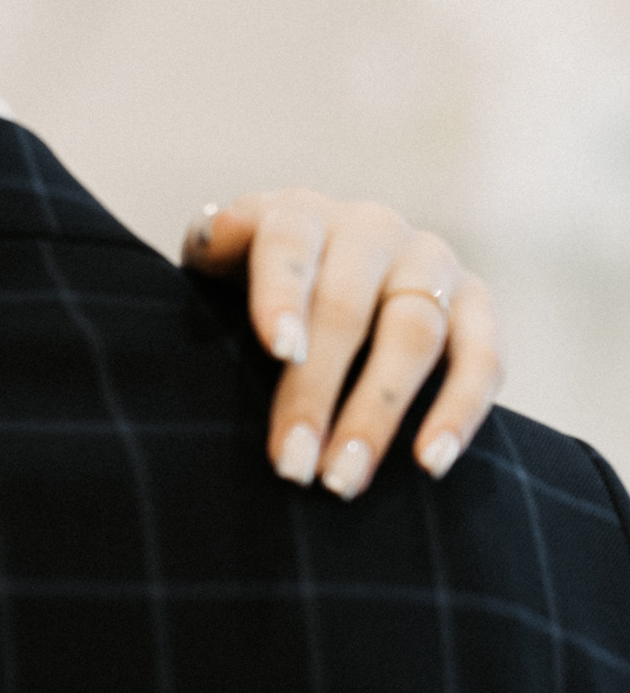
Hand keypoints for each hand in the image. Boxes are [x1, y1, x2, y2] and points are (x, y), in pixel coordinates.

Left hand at [183, 191, 501, 498]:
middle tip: (292, 464)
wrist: (323, 280)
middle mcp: (369, 227)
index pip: (289, 243)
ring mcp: (429, 261)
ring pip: (415, 335)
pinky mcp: (475, 301)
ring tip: (343, 478)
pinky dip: (460, 410)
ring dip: (378, 414)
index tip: (279, 349)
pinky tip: (429, 462)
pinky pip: (483, 357)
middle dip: (317, 391)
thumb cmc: (251, 288)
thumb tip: (208, 247)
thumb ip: (213, 255)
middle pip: (349, 306)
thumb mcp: (219, 266)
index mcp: (298, 214)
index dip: (284, 293)